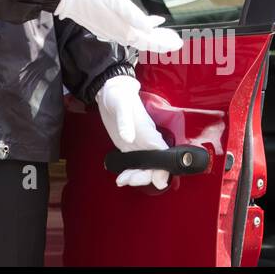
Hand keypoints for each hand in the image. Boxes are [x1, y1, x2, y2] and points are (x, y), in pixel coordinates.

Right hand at [55, 0, 183, 53]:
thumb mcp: (116, 1)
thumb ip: (134, 16)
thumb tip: (149, 28)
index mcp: (124, 30)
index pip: (149, 41)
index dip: (164, 43)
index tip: (178, 44)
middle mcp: (118, 34)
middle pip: (145, 42)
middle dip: (161, 41)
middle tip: (176, 41)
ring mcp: (111, 31)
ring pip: (137, 37)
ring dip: (152, 36)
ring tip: (165, 33)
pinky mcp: (106, 24)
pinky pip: (129, 30)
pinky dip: (141, 28)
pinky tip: (146, 22)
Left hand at [96, 76, 169, 190]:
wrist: (111, 92)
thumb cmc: (119, 96)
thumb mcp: (121, 106)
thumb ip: (125, 121)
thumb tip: (128, 138)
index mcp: (150, 132)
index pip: (163, 155)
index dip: (164, 169)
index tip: (158, 181)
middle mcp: (148, 141)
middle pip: (154, 166)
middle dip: (144, 177)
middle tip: (127, 180)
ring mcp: (139, 145)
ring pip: (145, 168)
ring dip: (136, 178)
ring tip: (121, 180)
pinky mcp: (129, 147)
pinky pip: (134, 165)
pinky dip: (128, 174)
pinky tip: (120, 178)